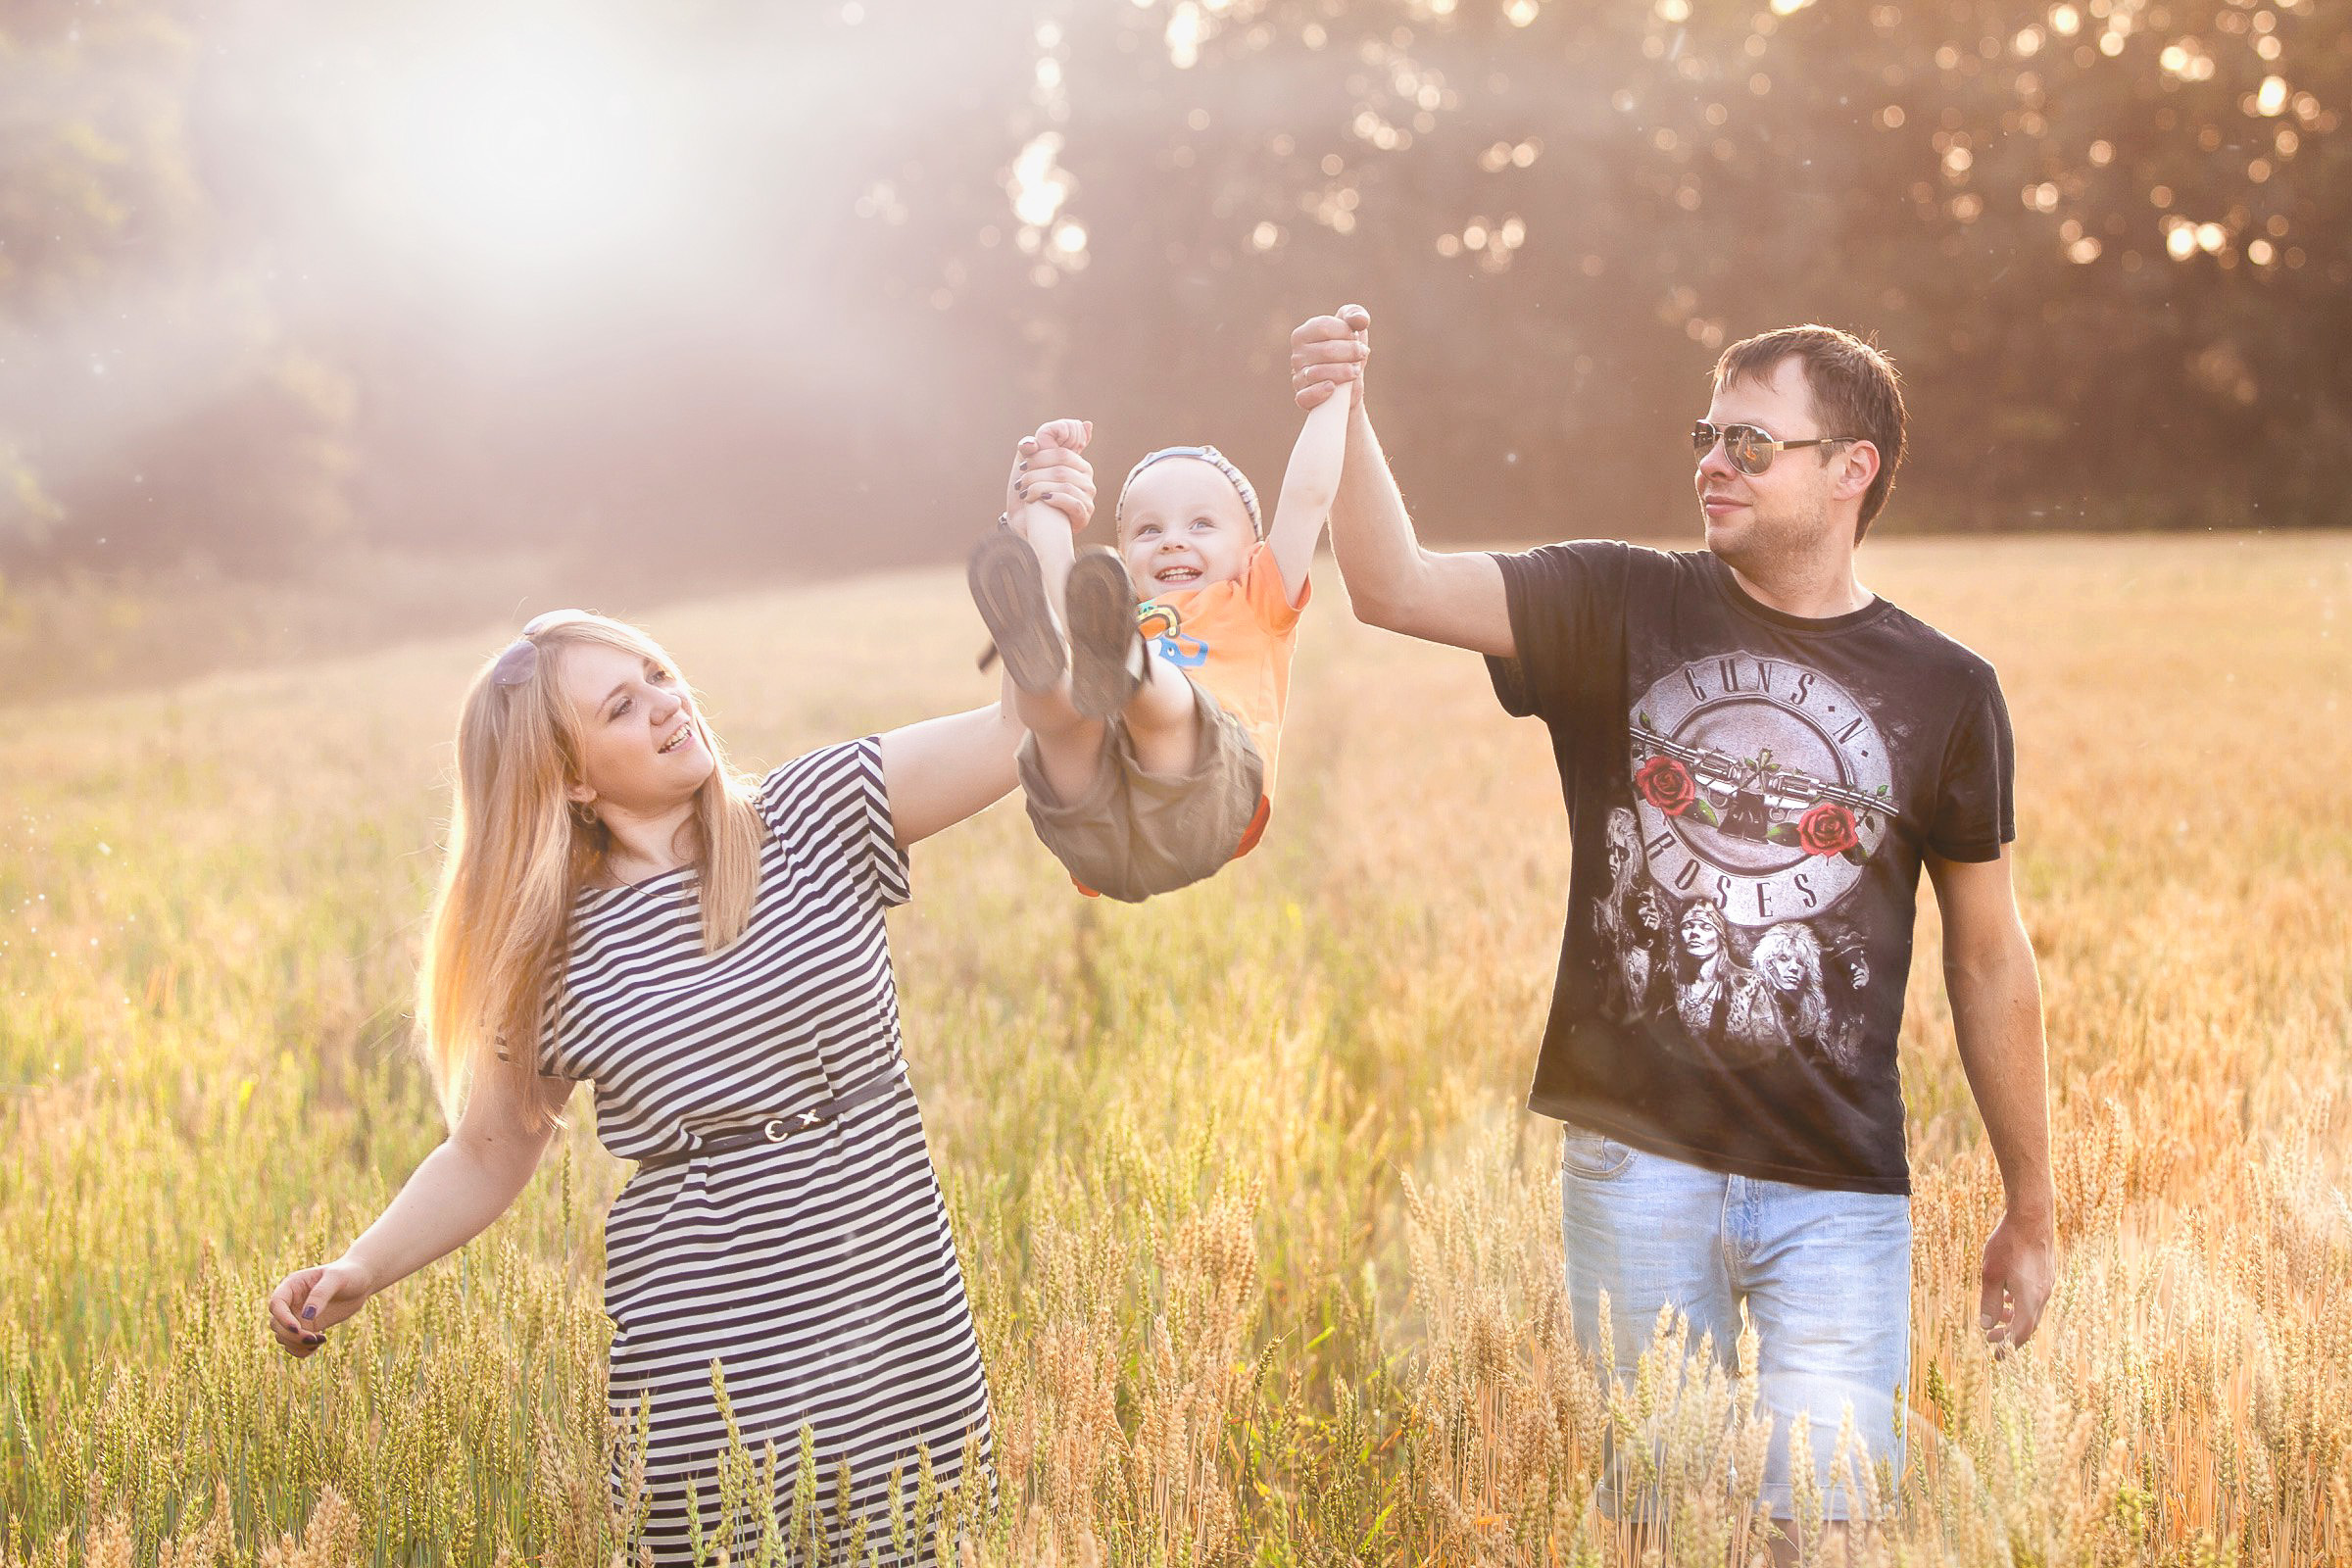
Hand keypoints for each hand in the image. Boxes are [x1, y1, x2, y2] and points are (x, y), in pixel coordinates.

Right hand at [265, 1258, 374, 1359]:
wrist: (361, 1282)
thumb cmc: (349, 1273)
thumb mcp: (337, 1278)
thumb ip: (321, 1294)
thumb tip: (306, 1315)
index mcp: (292, 1285)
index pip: (276, 1304)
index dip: (283, 1319)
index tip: (297, 1328)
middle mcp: (290, 1302)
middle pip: (277, 1325)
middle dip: (293, 1336)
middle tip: (316, 1338)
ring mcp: (297, 1316)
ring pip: (283, 1337)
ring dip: (298, 1345)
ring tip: (321, 1339)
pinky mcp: (307, 1327)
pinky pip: (294, 1344)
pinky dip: (302, 1350)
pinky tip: (319, 1344)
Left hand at [1005, 418, 1094, 535]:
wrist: (1027, 526)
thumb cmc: (1029, 495)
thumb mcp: (1029, 467)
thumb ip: (1034, 448)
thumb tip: (1033, 441)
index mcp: (1076, 463)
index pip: (1063, 451)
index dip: (1040, 456)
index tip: (1023, 465)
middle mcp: (1086, 478)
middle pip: (1061, 467)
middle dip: (1036, 473)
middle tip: (1020, 482)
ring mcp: (1087, 497)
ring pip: (1064, 483)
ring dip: (1039, 488)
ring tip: (1025, 495)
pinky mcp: (1084, 514)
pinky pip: (1072, 502)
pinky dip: (1054, 499)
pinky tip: (1041, 502)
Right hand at [1291, 304, 1370, 411]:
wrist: (1349, 387)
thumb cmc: (1347, 354)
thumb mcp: (1353, 330)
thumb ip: (1355, 315)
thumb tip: (1360, 320)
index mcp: (1304, 334)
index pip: (1323, 326)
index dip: (1345, 332)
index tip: (1357, 339)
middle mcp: (1297, 355)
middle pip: (1326, 350)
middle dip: (1351, 352)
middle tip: (1362, 354)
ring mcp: (1298, 377)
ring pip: (1318, 373)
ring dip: (1343, 372)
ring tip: (1355, 371)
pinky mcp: (1302, 397)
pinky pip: (1306, 396)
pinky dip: (1321, 392)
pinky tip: (1333, 388)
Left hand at [1976, 1208, 2054, 1358]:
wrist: (2032, 1217)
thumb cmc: (2008, 1244)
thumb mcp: (1990, 1275)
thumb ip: (1989, 1303)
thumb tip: (1986, 1326)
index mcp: (2030, 1300)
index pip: (2020, 1334)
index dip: (2008, 1347)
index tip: (1996, 1355)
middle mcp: (2043, 1295)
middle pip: (2028, 1325)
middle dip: (2010, 1334)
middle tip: (1992, 1339)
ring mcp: (2047, 1284)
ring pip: (2032, 1310)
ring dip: (2015, 1318)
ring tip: (1998, 1317)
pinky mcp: (2047, 1274)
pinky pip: (2035, 1297)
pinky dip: (2021, 1304)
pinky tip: (2008, 1296)